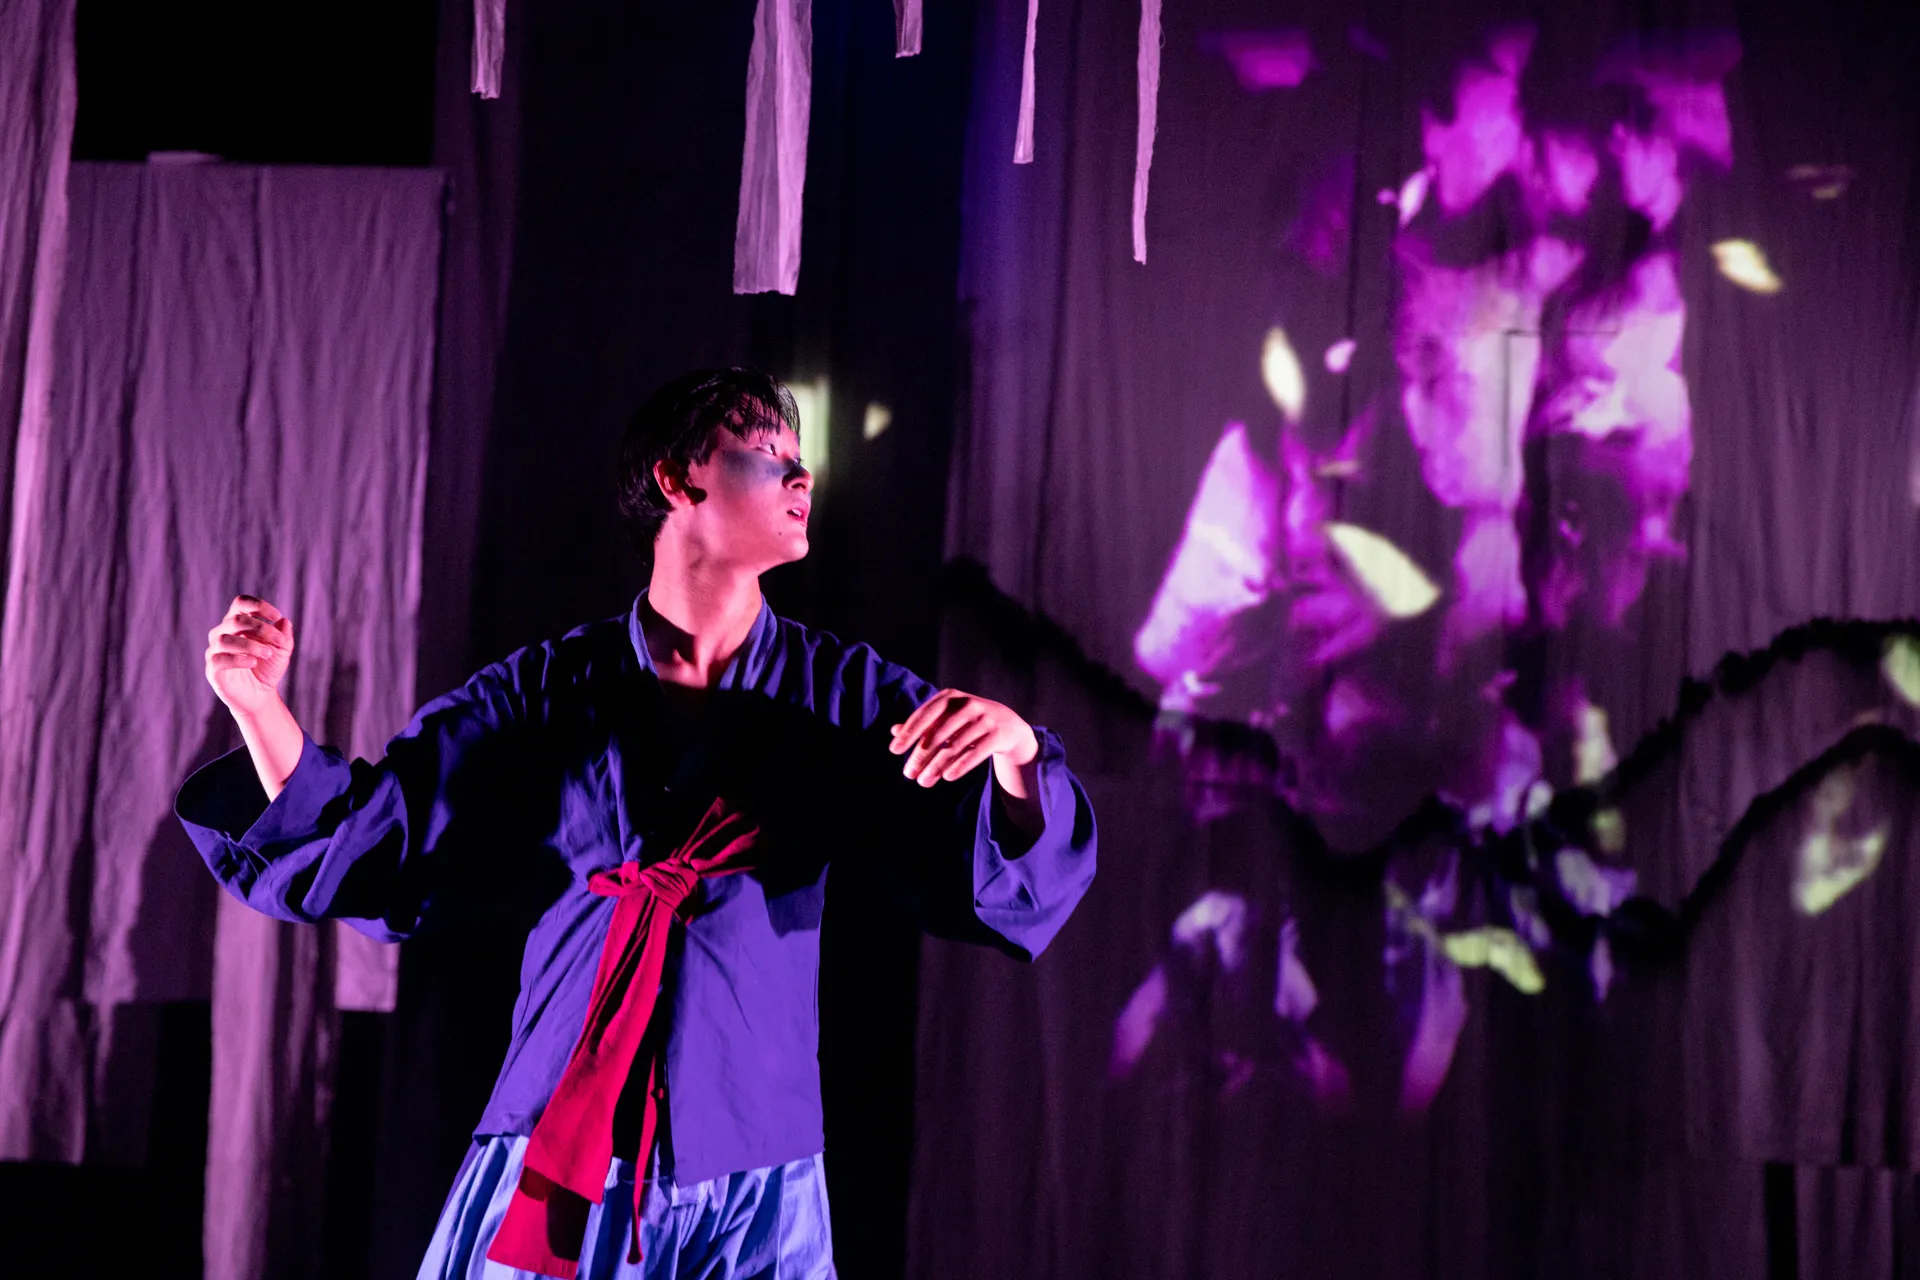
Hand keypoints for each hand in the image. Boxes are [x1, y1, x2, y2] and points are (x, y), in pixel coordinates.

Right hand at [206, 595, 294, 717]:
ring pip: (224, 639)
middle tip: (279, 641)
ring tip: (268, 653)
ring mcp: (215, 650)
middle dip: (261, 628)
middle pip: (235, 620)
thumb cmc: (267, 668)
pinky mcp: (212, 669)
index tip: (276, 616)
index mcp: (238, 623)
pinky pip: (219, 659)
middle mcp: (223, 633)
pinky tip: (253, 662)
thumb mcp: (281, 651)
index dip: (258, 606)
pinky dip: (237, 659)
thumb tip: (284, 621)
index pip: (240, 604)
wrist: (260, 695)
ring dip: (250, 644)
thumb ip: (284, 636)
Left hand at [889, 689, 1038, 787]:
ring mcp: (984, 719)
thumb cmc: (968, 721)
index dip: (908, 733)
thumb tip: (894, 731)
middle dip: (920, 756)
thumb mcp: (946, 718)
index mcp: (950, 698)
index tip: (894, 751)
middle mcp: (967, 705)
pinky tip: (947, 777)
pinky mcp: (997, 735)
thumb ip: (922, 724)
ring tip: (923, 782)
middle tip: (908, 774)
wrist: (1008, 725)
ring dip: (936, 766)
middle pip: (937, 734)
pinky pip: (975, 753)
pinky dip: (960, 766)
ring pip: (955, 746)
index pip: (924, 715)